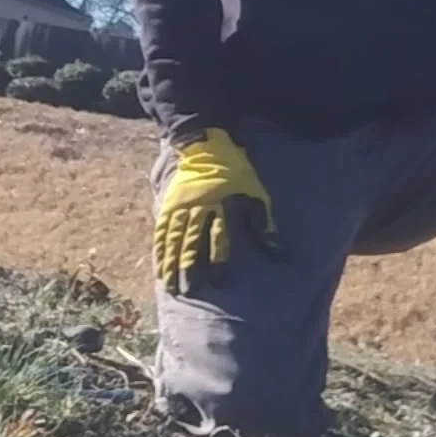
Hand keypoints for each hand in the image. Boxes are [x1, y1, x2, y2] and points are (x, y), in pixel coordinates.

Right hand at [154, 128, 277, 296]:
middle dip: (188, 267)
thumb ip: (263, 222)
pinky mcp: (169, 204)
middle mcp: (197, 206)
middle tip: (186, 291)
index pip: (218, 236)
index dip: (218, 259)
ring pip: (173, 238)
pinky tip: (158, 264)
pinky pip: (161, 229)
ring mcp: (180, 205)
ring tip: (168, 284)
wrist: (205, 145)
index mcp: (220, 203)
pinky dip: (159, 248)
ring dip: (170, 262)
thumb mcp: (255, 191)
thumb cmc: (235, 171)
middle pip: (191, 241)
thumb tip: (277, 250)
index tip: (219, 282)